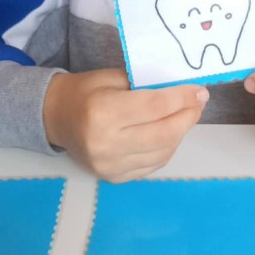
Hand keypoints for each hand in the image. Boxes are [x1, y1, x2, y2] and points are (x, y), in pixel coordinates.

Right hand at [42, 69, 208, 181]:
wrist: (55, 118)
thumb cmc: (84, 92)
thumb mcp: (111, 77)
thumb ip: (145, 83)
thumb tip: (183, 89)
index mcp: (103, 113)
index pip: (155, 106)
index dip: (183, 98)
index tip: (199, 91)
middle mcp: (106, 144)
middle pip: (164, 133)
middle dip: (188, 117)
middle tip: (198, 104)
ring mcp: (110, 165)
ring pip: (163, 152)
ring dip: (180, 133)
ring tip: (185, 116)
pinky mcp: (113, 177)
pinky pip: (152, 165)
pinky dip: (167, 148)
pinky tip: (169, 133)